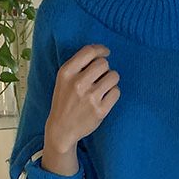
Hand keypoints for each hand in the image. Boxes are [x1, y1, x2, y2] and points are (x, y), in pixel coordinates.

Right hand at [43, 44, 119, 172]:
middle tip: (101, 77)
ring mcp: (90, 98)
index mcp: (66, 73)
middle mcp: (78, 84)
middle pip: (103, 63)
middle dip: (105, 68)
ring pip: (113, 76)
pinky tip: (106, 97)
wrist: (62, 129)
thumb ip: (78, 65)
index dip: (101, 49)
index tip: (106, 52)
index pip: (89, 51)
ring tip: (104, 87)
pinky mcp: (100, 111)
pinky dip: (113, 93)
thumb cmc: (65, 101)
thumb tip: (102, 53)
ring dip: (111, 80)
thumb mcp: (63, 80)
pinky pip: (116, 92)